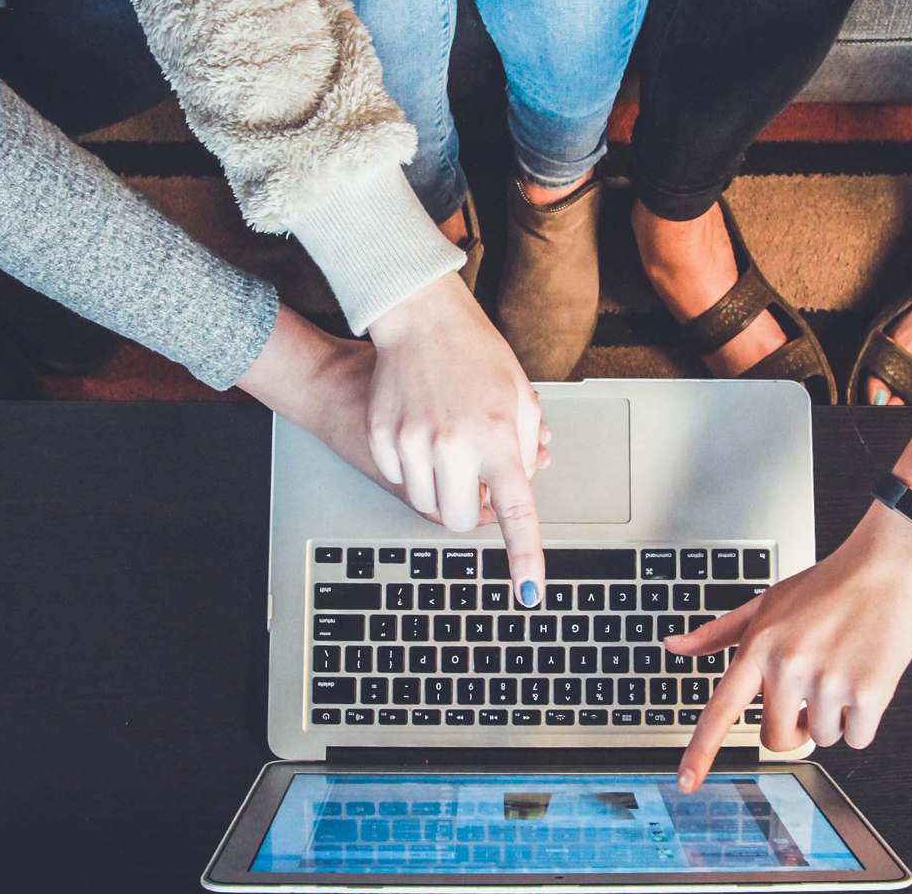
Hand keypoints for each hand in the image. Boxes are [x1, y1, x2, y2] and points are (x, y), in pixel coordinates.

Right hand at [366, 275, 548, 604]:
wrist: (421, 319)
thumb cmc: (476, 354)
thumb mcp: (520, 398)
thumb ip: (526, 450)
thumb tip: (520, 489)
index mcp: (498, 437)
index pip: (516, 511)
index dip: (525, 557)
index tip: (529, 592)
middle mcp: (454, 444)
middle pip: (460, 520)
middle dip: (470, 510)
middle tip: (475, 479)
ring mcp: (412, 442)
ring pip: (426, 504)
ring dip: (441, 489)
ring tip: (449, 446)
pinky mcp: (382, 437)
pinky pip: (399, 480)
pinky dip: (413, 469)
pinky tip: (421, 432)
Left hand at [664, 502, 911, 790]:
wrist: (887, 569)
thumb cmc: (827, 586)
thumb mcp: (766, 603)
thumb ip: (718, 633)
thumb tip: (674, 646)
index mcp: (759, 647)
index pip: (721, 710)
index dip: (701, 750)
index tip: (687, 782)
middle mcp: (789, 667)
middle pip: (777, 739)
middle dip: (793, 727)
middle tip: (809, 695)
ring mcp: (828, 682)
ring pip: (822, 738)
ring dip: (832, 718)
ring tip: (841, 671)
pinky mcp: (869, 693)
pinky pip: (857, 738)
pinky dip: (863, 720)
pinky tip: (864, 679)